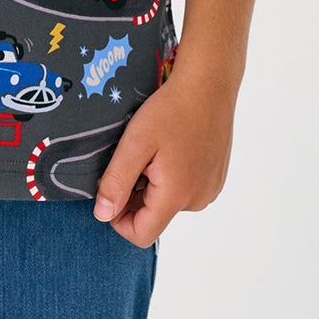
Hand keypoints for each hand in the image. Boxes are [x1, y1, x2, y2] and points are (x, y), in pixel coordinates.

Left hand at [91, 68, 236, 247]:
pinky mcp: (215, 177)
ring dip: (153, 183)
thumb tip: (102, 215)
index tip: (112, 186)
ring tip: (154, 147)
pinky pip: (185, 188)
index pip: (141, 234)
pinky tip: (171, 145)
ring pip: (168, 201)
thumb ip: (117, 182)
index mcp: (176, 196)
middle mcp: (198, 200)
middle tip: (134, 155)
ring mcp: (210, 189)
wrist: (209, 83)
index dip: (118, 218)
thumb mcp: (135, 142)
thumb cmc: (171, 109)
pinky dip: (170, 174)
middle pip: (154, 216)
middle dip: (135, 193)